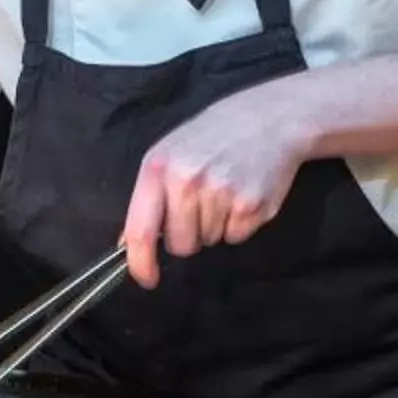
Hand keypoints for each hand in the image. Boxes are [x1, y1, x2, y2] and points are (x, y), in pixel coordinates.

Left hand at [121, 83, 309, 288]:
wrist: (270, 118)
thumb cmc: (213, 136)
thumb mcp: (170, 152)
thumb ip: (148, 197)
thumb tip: (128, 243)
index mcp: (158, 168)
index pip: (140, 230)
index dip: (140, 263)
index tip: (146, 278)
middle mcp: (187, 182)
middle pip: (180, 245)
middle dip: (188, 233)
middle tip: (202, 201)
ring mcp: (220, 194)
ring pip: (209, 241)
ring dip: (215, 225)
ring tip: (225, 188)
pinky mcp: (251, 206)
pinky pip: (236, 237)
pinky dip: (239, 224)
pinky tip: (242, 193)